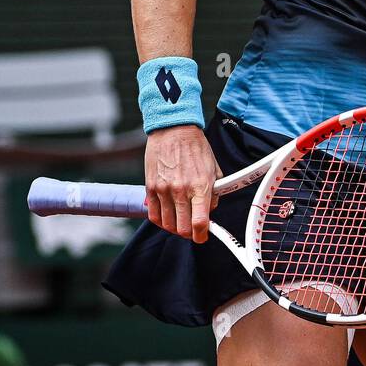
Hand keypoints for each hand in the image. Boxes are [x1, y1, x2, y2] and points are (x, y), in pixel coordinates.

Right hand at [144, 125, 222, 242]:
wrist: (174, 130)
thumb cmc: (196, 148)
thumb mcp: (214, 169)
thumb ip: (214, 193)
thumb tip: (211, 212)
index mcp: (200, 186)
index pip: (200, 222)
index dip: (202, 235)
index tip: (203, 236)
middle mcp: (181, 190)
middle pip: (183, 229)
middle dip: (190, 233)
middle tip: (193, 228)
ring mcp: (163, 190)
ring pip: (168, 225)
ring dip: (175, 227)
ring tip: (181, 220)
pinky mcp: (150, 188)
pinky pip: (154, 215)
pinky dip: (161, 220)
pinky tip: (168, 215)